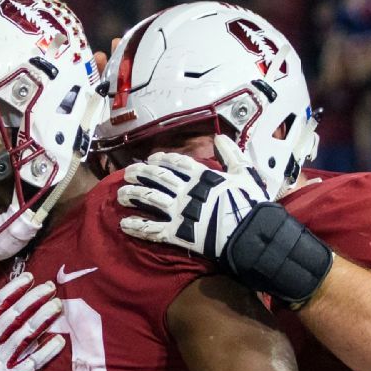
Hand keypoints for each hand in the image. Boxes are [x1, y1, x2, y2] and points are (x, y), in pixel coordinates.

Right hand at [0, 271, 64, 370]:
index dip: (13, 290)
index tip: (28, 279)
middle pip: (15, 316)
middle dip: (33, 299)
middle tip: (49, 287)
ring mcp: (2, 360)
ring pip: (26, 335)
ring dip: (43, 319)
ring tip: (57, 306)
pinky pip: (33, 362)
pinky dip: (46, 351)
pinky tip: (59, 340)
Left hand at [118, 133, 269, 260]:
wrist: (250, 233)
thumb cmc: (250, 204)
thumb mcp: (245, 173)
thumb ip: (232, 155)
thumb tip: (220, 137)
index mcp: (202, 176)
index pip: (177, 163)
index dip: (163, 159)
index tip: (152, 158)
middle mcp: (186, 191)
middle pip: (157, 177)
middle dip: (140, 173)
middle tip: (128, 173)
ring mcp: (179, 211)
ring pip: (150, 199)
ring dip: (133, 195)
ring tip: (120, 194)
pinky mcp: (176, 233)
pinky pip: (152, 229)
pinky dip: (137, 226)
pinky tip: (124, 224)